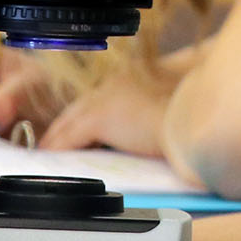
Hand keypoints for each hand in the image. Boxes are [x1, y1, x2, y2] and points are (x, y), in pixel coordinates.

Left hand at [39, 63, 177, 155]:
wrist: (191, 126)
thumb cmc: (185, 123)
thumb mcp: (158, 114)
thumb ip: (138, 117)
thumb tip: (127, 135)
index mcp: (129, 78)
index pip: (94, 100)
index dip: (79, 117)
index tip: (69, 131)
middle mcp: (114, 83)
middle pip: (76, 108)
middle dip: (62, 127)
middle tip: (49, 144)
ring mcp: (105, 98)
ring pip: (70, 122)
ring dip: (57, 140)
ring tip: (48, 155)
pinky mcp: (99, 118)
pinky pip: (70, 138)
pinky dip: (58, 151)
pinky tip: (52, 162)